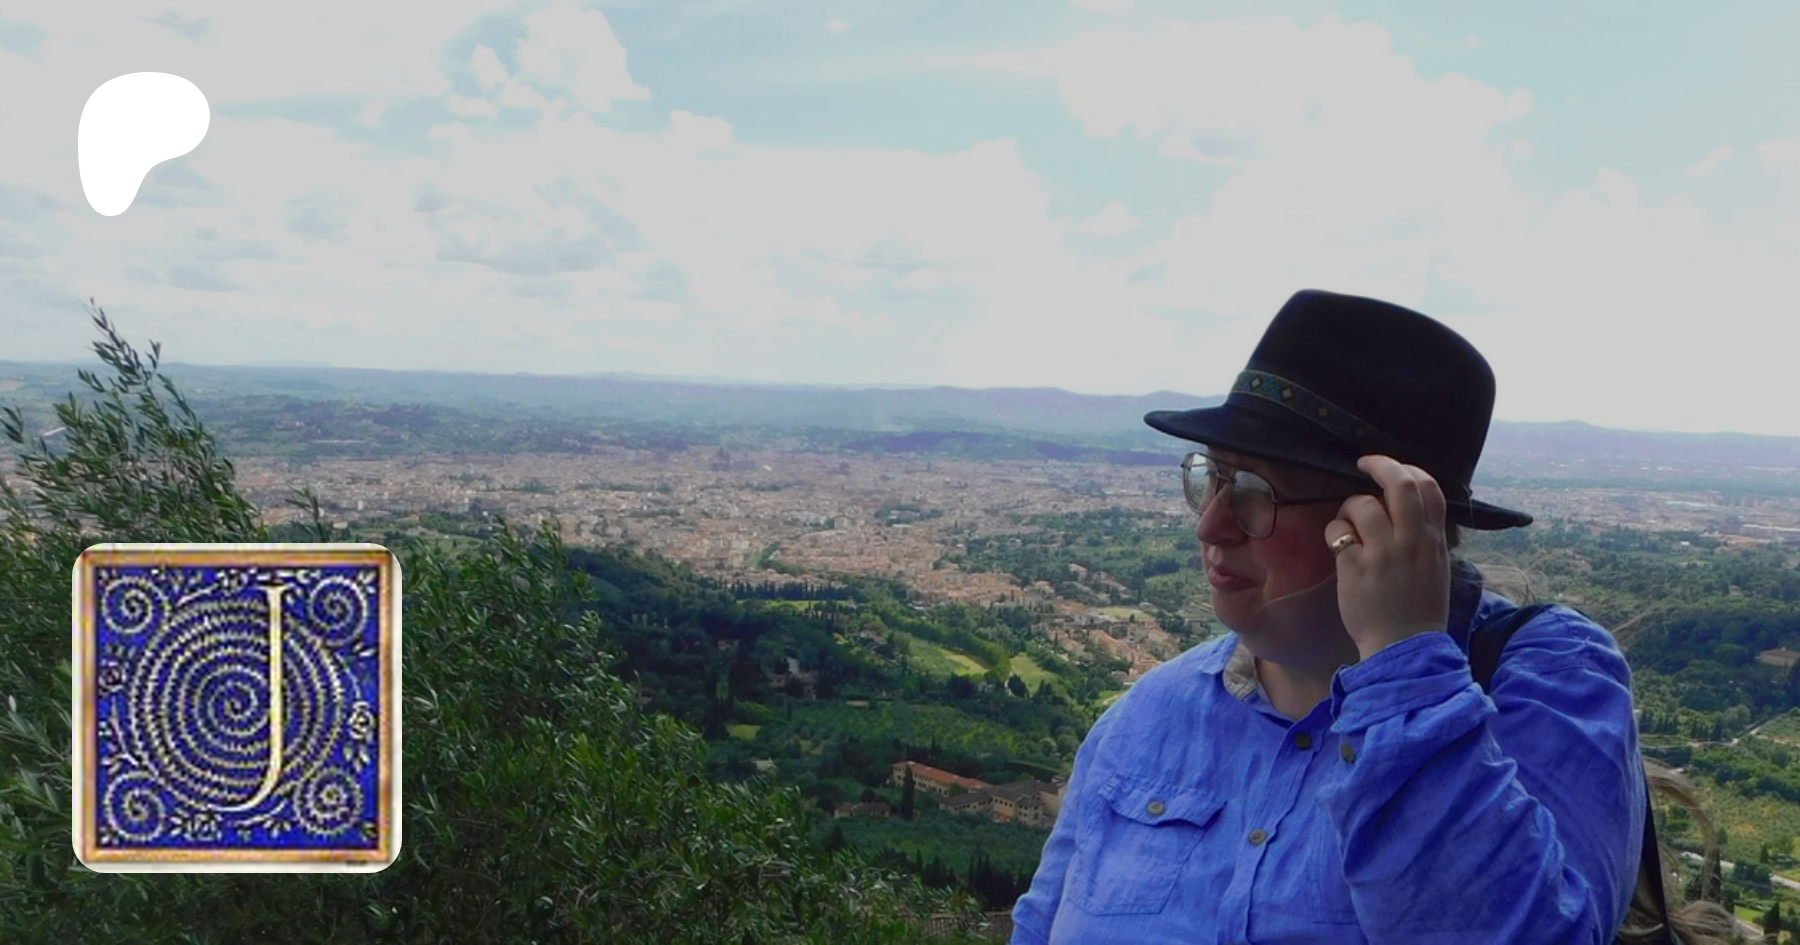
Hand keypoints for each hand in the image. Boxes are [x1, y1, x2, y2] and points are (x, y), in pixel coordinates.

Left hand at [1325, 455, 1451, 658]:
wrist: (1405, 648)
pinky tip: (1337, 546)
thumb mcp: (1435, 567)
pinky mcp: (1355, 568)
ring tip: (1348, 525)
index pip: (1429, 488)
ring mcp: (1383, 554)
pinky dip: (1334, 532)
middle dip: (1380, 465)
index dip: (1408, 468)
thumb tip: (1406, 507)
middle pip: (1400, 484)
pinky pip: (1338, 531)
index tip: (1390, 467)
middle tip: (1364, 464)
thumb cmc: (1418, 609)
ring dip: (1349, 507)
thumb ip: (1424, 536)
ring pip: (1362, 504)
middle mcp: (1411, 542)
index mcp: (1433, 541)